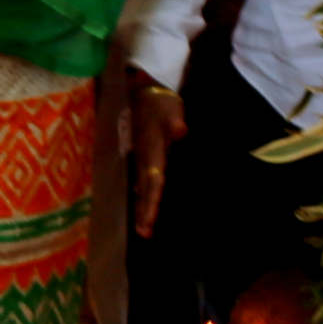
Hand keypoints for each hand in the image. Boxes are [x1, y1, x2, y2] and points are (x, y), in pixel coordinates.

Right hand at [129, 72, 185, 236]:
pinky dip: (143, 194)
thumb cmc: (161, 102)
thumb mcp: (171, 109)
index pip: (154, 180)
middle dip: (144, 211)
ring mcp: (141, 157)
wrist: (144, 90)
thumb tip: (181, 130)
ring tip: (142, 228)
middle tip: (145, 233)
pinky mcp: (142, 154)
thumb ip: (175, 121)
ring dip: (142, 206)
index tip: (150, 218)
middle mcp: (144, 157)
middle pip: (145, 189)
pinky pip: (142, 179)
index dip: (152, 199)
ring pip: (142, 186)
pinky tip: (142, 203)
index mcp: (153, 150)